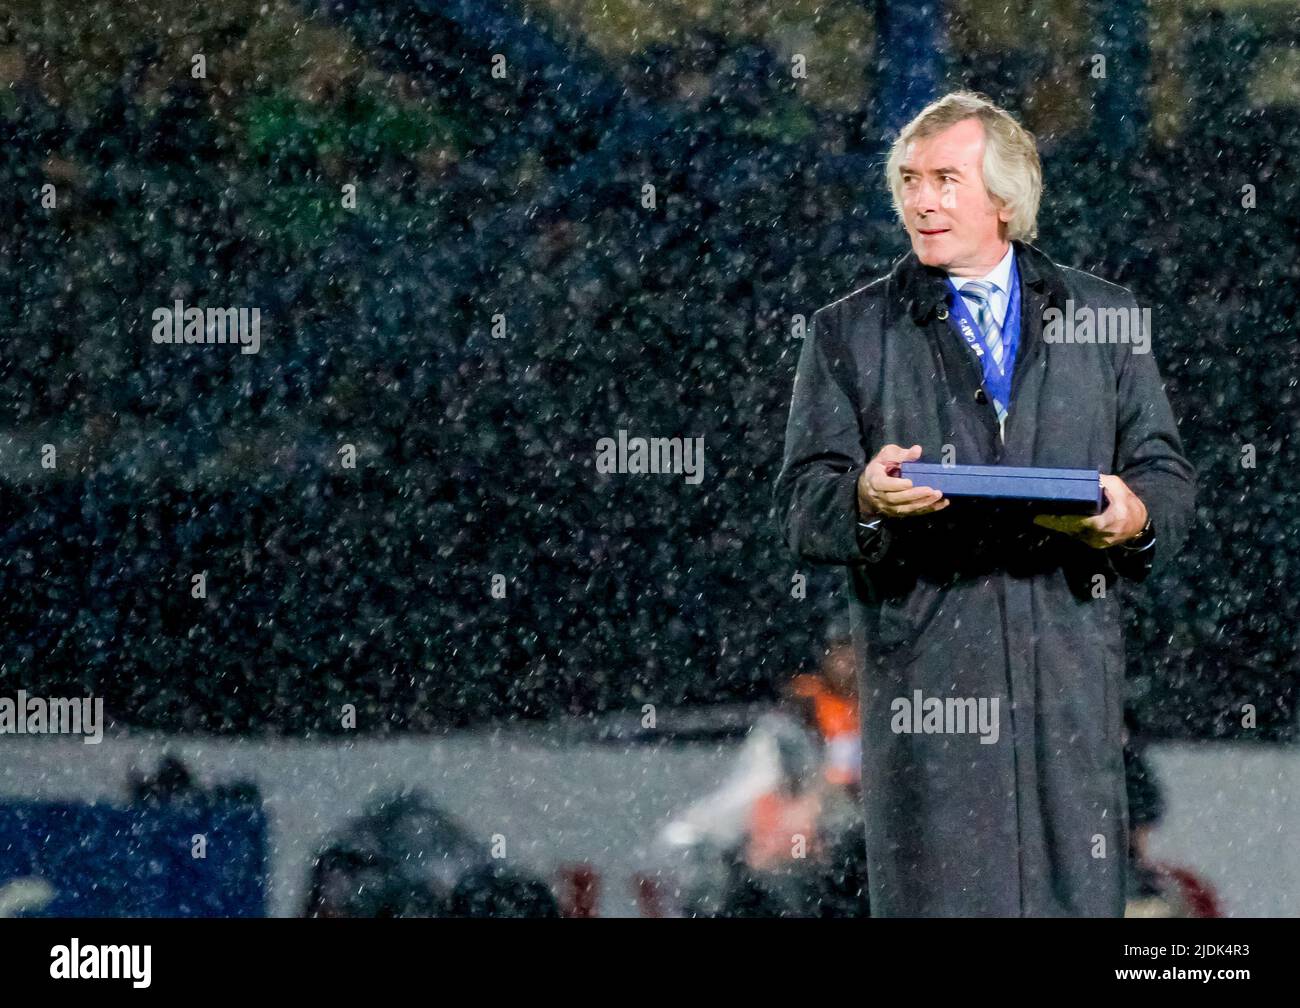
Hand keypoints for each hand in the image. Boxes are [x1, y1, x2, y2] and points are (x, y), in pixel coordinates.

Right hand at [856, 444, 948, 518]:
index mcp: (874, 479)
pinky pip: (913, 513)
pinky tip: (941, 504)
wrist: (869, 487)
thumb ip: (902, 454)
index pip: (882, 484)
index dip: (896, 485)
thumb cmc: (880, 467)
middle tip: (931, 490)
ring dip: (923, 503)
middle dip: (914, 495)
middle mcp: (879, 496)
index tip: (909, 482)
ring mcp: (888, 507)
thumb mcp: (887, 455)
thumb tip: (917, 450)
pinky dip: (928, 509)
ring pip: (905, 508)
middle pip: (896, 499)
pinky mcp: (897, 512)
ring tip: (938, 496)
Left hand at [1033, 474, 1147, 548]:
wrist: (1138, 524)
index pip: (1085, 522)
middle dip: (1055, 524)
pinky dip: (1067, 529)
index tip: (1046, 517)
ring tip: (1043, 518)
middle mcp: (1104, 533)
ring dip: (1059, 527)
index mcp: (1113, 518)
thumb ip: (1102, 482)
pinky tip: (1055, 523)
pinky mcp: (1095, 545)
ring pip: (1074, 534)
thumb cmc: (1128, 502)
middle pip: (1074, 529)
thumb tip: (1082, 478)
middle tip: (1038, 517)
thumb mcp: (1118, 486)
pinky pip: (1077, 537)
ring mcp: (1099, 542)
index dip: (1065, 520)